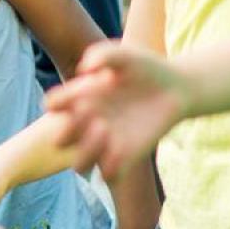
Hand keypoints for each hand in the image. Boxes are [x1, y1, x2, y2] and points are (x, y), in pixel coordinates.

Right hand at [45, 42, 192, 180]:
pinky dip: (112, 167)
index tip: (88, 85)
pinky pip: (110, 174)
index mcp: (80, 100)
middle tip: (93, 114)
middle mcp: (87, 124)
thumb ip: (102, 54)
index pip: (54, 105)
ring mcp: (105, 143)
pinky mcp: (126, 156)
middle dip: (68, 131)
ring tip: (106, 130)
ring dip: (87, 153)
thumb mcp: (123, 54)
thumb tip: (85, 71)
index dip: (61, 100)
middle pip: (59, 139)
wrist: (175, 88)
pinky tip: (124, 147)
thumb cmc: (145, 68)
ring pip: (80, 165)